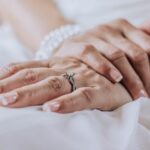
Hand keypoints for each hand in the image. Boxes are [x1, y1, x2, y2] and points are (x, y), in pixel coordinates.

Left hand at [0, 58, 130, 112]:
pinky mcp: (100, 90)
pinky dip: (67, 103)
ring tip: (11, 100)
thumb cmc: (91, 75)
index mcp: (58, 64)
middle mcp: (68, 69)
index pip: (30, 68)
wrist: (121, 74)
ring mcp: (83, 78)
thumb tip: (25, 83)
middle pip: (37, 76)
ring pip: (55, 84)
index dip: (11, 74)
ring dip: (33, 93)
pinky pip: (82, 96)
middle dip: (14, 85)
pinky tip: (52, 109)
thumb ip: (49, 75)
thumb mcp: (68, 71)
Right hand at [55, 19, 149, 98]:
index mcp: (123, 27)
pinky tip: (115, 79)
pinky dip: (104, 66)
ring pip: (117, 55)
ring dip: (130, 77)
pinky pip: (91, 54)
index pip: (147, 47)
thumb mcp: (116, 45)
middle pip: (135, 54)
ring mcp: (93, 35)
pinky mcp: (76, 44)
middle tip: (146, 95)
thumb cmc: (97, 50)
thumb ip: (134, 48)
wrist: (69, 46)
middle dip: (144, 76)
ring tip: (136, 94)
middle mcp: (110, 29)